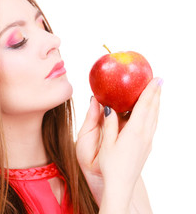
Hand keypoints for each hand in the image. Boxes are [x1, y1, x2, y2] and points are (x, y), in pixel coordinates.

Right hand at [76, 77, 161, 208]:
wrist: (121, 184)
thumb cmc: (110, 165)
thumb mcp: (106, 143)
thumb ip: (109, 124)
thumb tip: (108, 107)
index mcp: (134, 132)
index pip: (144, 106)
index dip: (150, 91)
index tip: (155, 78)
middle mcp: (145, 135)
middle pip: (153, 110)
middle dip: (156, 94)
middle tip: (158, 80)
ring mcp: (147, 141)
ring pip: (155, 117)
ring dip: (156, 103)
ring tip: (156, 93)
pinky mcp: (147, 146)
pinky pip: (153, 125)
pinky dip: (153, 114)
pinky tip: (150, 113)